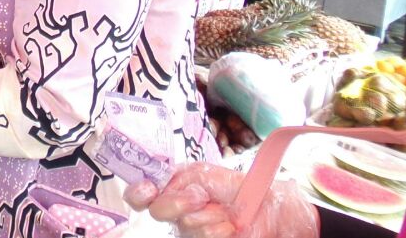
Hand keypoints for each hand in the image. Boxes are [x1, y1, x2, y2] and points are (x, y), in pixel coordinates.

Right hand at [125, 163, 318, 237]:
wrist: (267, 208)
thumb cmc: (236, 189)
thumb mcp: (203, 174)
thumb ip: (177, 179)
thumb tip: (159, 190)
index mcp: (170, 190)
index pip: (138, 195)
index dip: (138, 193)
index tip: (149, 190)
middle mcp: (175, 213)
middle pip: (158, 212)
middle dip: (179, 202)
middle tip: (200, 197)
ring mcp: (189, 232)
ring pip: (185, 227)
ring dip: (208, 216)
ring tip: (224, 212)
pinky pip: (202, 237)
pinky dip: (218, 230)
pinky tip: (229, 227)